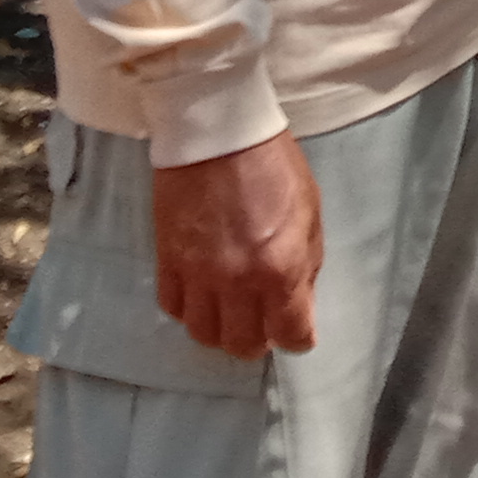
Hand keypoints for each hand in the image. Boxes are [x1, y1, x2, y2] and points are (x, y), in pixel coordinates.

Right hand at [150, 129, 323, 357]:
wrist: (219, 132)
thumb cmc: (273, 165)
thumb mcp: (310, 213)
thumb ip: (306, 266)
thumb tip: (300, 302)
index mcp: (280, 269)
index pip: (290, 335)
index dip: (298, 338)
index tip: (298, 332)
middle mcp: (237, 282)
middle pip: (242, 344)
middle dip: (257, 342)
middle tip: (263, 325)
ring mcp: (198, 275)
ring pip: (203, 334)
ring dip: (220, 330)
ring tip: (230, 314)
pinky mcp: (167, 261)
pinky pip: (173, 307)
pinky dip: (189, 309)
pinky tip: (201, 295)